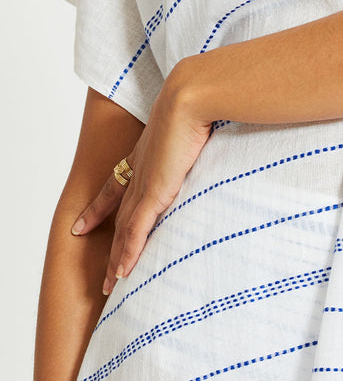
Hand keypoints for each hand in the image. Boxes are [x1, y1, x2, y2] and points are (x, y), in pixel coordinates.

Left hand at [70, 59, 213, 296]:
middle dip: (108, 241)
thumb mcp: (197, 120)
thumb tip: (218, 131)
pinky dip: (128, 253)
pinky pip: (136, 231)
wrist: (192, 96)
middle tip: (99, 268)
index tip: (84, 222)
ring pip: (124, 229)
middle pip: (118, 214)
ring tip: (108, 284)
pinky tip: (122, 273)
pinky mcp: (154, 193)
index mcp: (146, 152)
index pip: (117, 184)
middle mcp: (140, 170)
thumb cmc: (200, 100)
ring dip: (116, 258)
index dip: (100, 206)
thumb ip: (202, 133)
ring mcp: (145, 182)